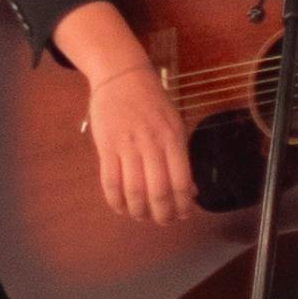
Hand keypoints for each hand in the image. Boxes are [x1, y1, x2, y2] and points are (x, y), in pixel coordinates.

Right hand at [86, 63, 191, 222]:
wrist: (122, 76)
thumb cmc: (153, 101)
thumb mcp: (175, 124)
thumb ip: (181, 158)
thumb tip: (190, 191)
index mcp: (173, 138)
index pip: (181, 181)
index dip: (183, 205)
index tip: (183, 216)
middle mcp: (152, 144)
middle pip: (158, 192)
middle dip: (162, 215)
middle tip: (163, 222)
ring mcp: (127, 146)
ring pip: (134, 191)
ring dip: (139, 212)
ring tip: (142, 216)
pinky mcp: (106, 146)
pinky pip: (110, 182)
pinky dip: (116, 201)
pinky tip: (121, 208)